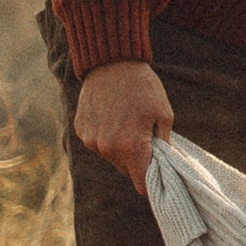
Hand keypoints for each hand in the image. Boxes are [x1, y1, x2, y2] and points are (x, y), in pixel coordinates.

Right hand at [77, 60, 174, 180]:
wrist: (111, 62)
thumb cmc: (143, 87)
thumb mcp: (164, 114)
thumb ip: (164, 143)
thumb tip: (164, 163)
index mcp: (130, 147)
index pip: (141, 183)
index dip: (152, 182)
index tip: (159, 177)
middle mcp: (106, 148)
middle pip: (126, 170)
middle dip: (137, 160)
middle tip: (146, 139)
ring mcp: (91, 140)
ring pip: (111, 157)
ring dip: (120, 148)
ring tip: (128, 123)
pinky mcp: (81, 130)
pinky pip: (97, 143)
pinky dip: (106, 136)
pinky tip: (113, 117)